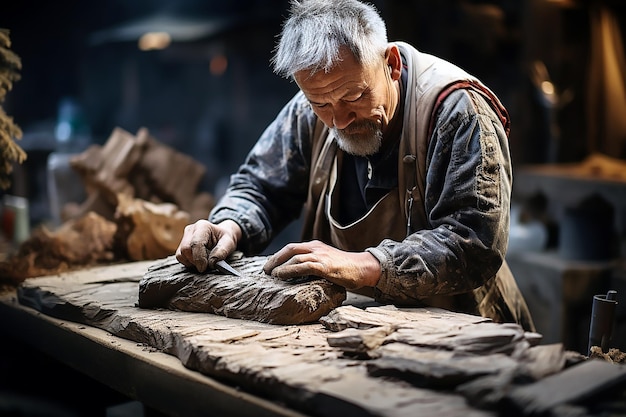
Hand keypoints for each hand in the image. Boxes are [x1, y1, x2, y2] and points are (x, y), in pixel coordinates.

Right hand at [175, 219, 241, 272]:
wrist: (221, 236)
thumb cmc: (225, 239)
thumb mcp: (229, 243)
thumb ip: (222, 252)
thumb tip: (212, 263)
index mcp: (203, 226)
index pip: (196, 243)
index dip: (199, 258)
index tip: (204, 268)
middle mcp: (191, 229)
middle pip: (186, 249)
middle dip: (195, 261)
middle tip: (206, 266)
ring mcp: (184, 237)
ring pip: (181, 254)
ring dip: (192, 263)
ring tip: (204, 262)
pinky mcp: (181, 245)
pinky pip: (180, 257)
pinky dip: (189, 263)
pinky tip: (199, 261)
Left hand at [263, 240, 380, 289]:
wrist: (364, 268)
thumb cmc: (346, 269)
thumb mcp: (327, 263)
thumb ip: (314, 266)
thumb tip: (298, 276)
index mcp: (316, 246)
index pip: (292, 248)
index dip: (279, 256)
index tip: (270, 265)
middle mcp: (316, 248)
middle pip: (289, 249)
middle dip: (275, 258)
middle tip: (266, 269)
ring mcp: (320, 256)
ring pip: (294, 256)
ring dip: (279, 265)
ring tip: (271, 274)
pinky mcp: (324, 266)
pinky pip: (302, 266)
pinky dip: (289, 270)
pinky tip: (281, 275)